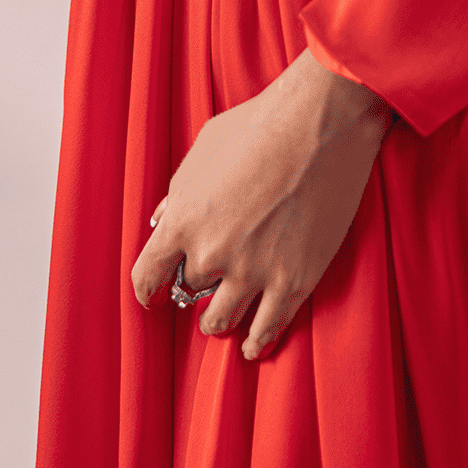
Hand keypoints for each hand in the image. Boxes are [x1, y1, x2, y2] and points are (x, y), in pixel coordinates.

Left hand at [131, 49, 391, 360]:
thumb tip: (163, 219)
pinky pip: (268, 329)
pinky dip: (256, 342)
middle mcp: (213, 253)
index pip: (147, 275)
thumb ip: (179, 190)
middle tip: (209, 282)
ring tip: (222, 320)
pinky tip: (252, 345)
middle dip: (198, 286)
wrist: (320, 122)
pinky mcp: (294, 280)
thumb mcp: (203, 148)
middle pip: (192, 293)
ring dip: (219, 321)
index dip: (147, 289)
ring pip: (223, 321)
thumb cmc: (260, 124)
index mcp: (185, 220)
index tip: (152, 296)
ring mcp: (254, 271)